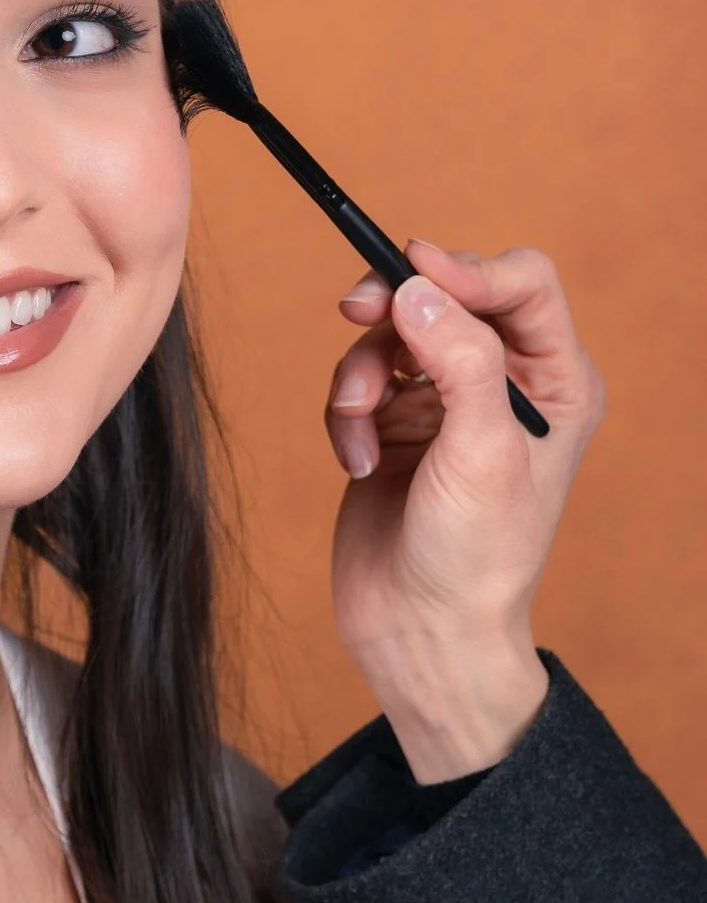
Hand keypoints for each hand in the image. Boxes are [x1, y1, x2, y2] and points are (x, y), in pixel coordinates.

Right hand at [324, 240, 604, 782]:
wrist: (421, 632)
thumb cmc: (475, 559)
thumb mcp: (482, 451)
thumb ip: (459, 359)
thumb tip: (416, 287)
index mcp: (556, 383)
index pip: (522, 285)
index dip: (467, 271)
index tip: (412, 274)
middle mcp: (504, 384)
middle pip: (446, 296)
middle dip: (397, 308)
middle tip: (356, 311)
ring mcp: (445, 404)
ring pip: (390, 336)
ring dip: (361, 375)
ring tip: (359, 427)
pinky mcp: (394, 427)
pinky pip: (357, 383)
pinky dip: (346, 415)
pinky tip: (355, 461)